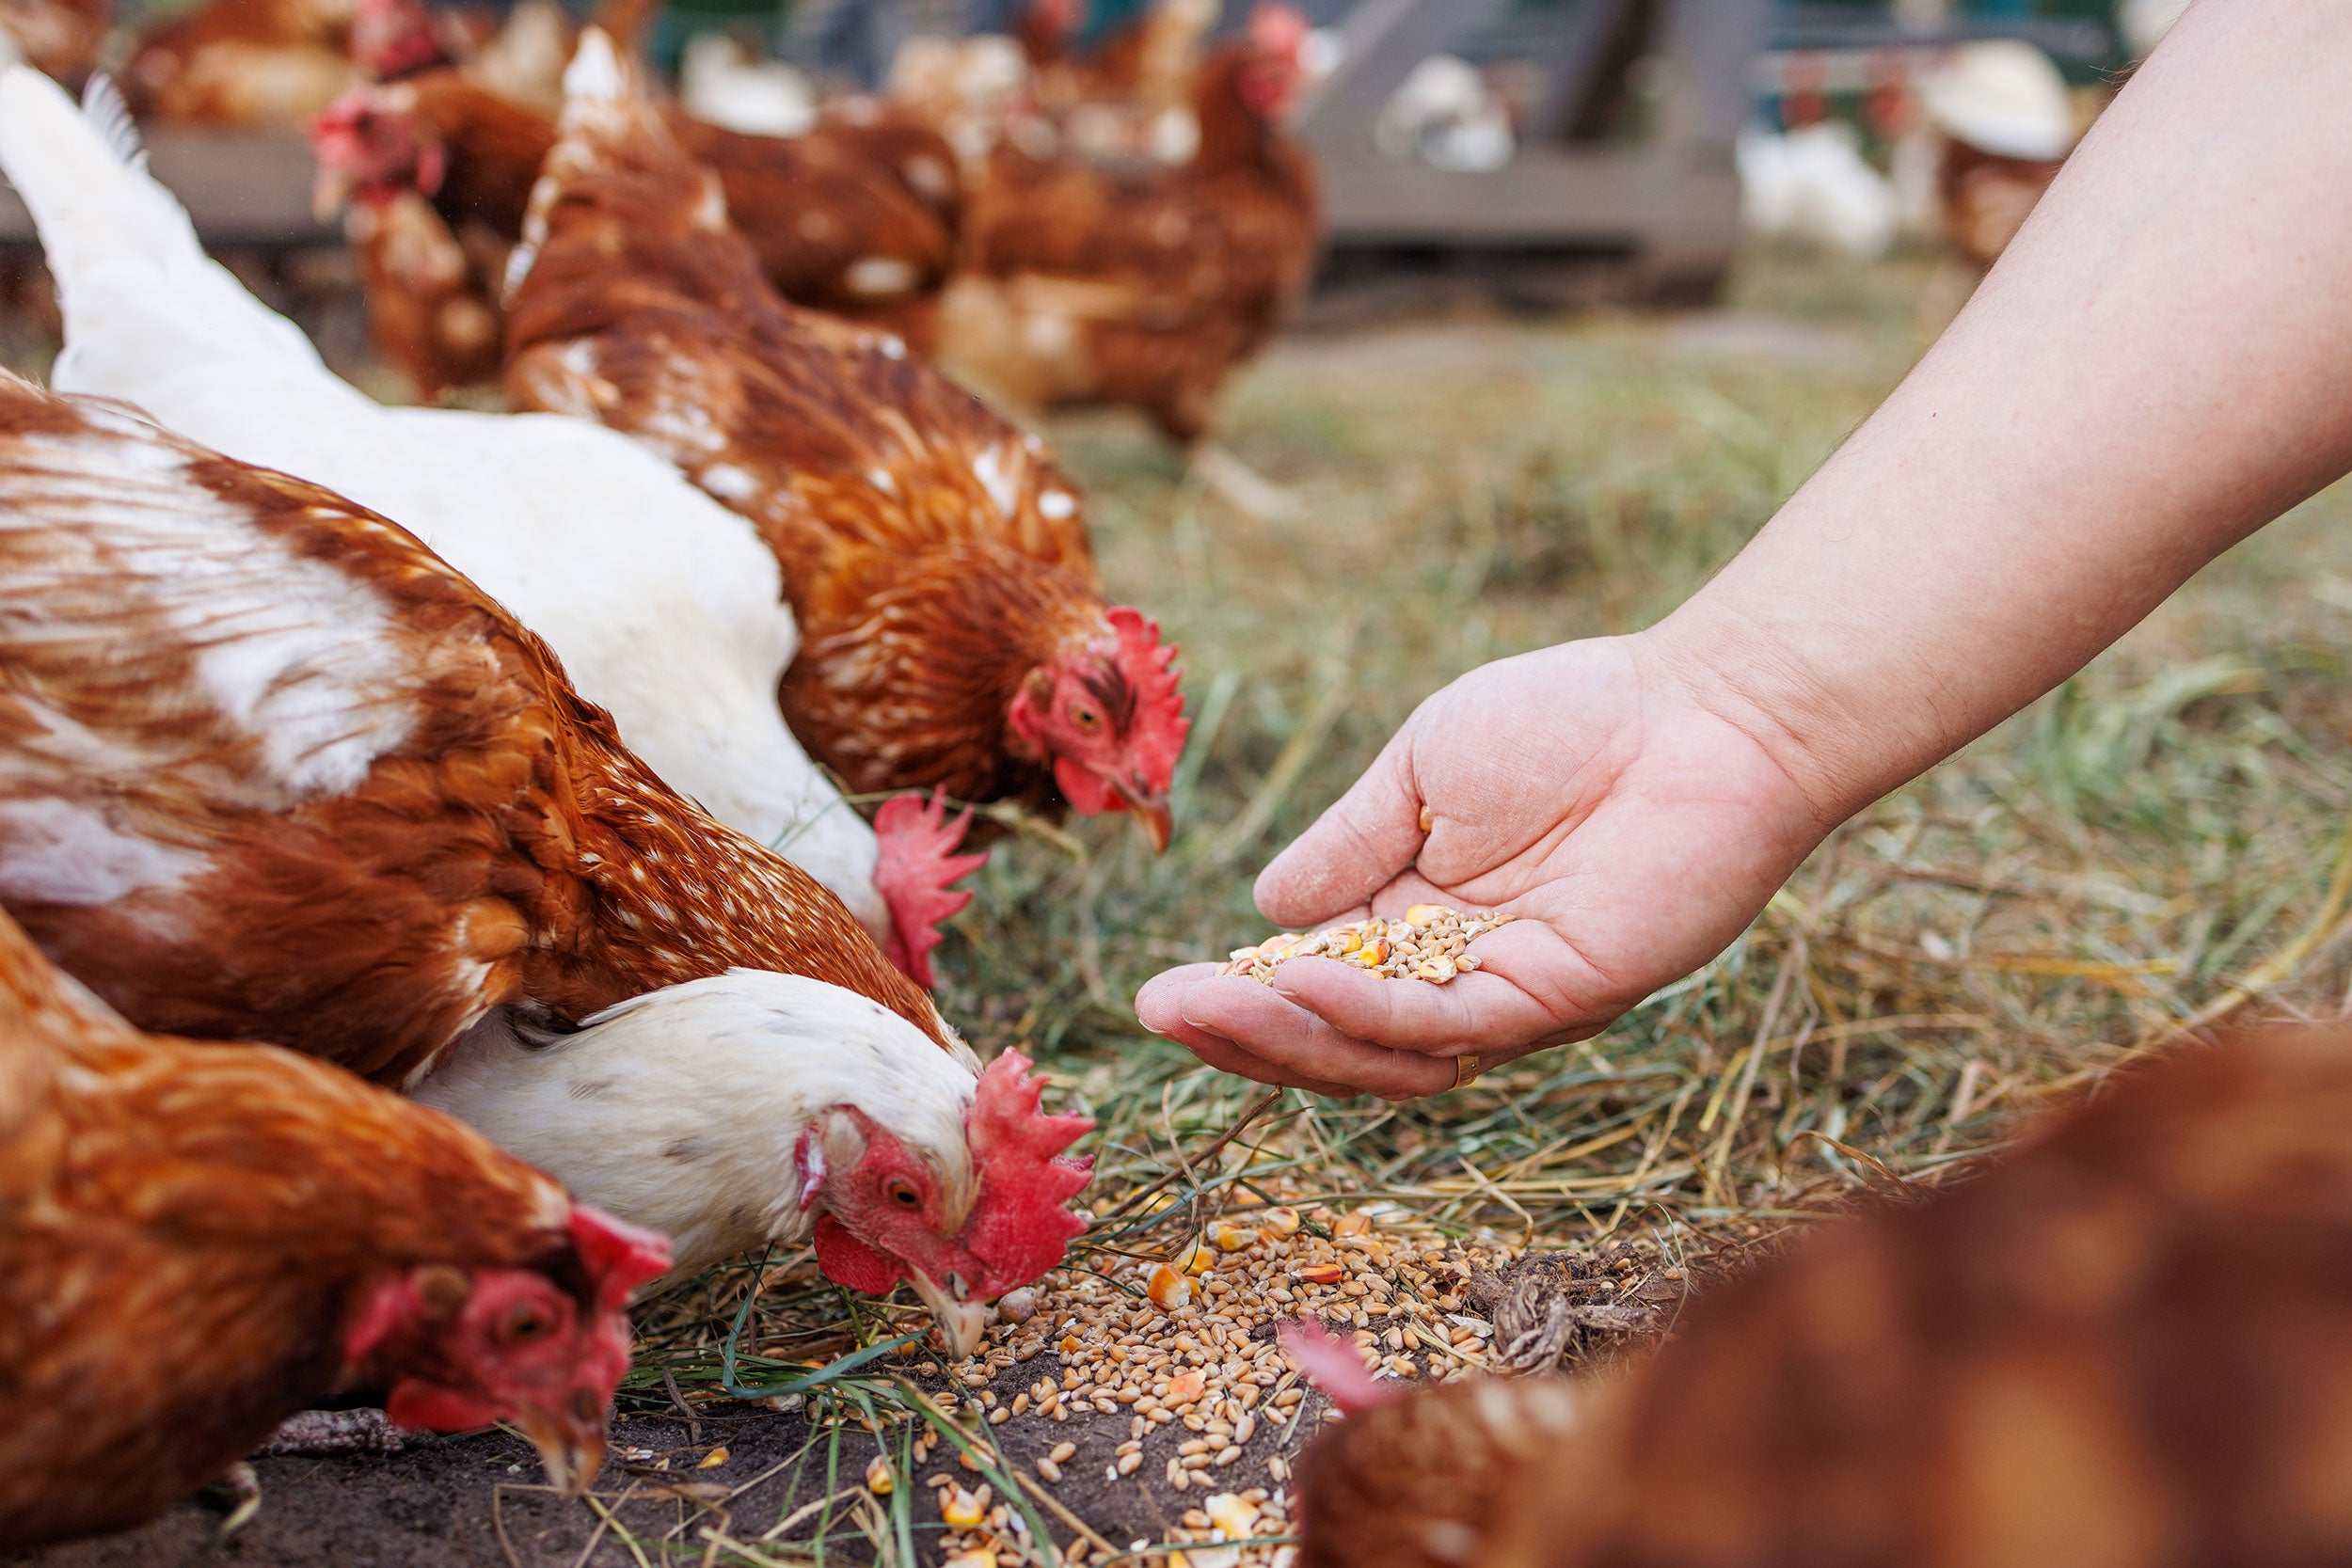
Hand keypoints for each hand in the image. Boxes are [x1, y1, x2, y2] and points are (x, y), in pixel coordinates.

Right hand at [1135, 634, 1833, 1098]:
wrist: (1698, 708)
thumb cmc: (1570, 719)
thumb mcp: (1420, 768)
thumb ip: (1348, 843)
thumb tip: (1261, 910)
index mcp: (1417, 923)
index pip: (1311, 988)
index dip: (1237, 1001)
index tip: (1160, 995)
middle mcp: (1457, 975)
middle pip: (1336, 1040)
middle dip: (1244, 1035)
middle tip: (1163, 1013)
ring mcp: (1509, 995)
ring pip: (1385, 1054)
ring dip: (1292, 1036)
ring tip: (1213, 1006)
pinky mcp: (1560, 996)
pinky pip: (1450, 1026)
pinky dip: (1369, 1014)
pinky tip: (1301, 981)